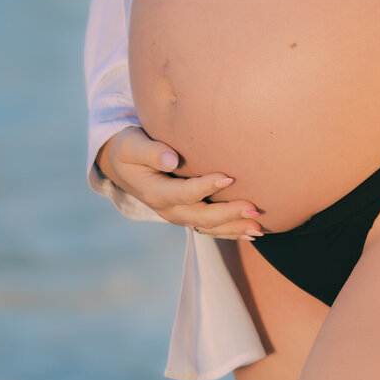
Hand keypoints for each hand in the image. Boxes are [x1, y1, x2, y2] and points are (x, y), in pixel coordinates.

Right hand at [95, 126, 264, 239]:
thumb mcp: (132, 146)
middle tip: (253, 208)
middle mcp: (168, 209)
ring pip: (208, 228)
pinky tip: (251, 234)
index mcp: (155, 192)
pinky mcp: (188, 215)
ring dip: (234, 229)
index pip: (183, 193)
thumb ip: (150, 151)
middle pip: (201, 216)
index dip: (205, 187)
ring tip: (259, 227)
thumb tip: (171, 159)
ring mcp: (178, 215)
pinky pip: (210, 229)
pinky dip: (231, 233)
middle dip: (228, 214)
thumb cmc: (129, 148)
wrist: (121, 165)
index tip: (229, 177)